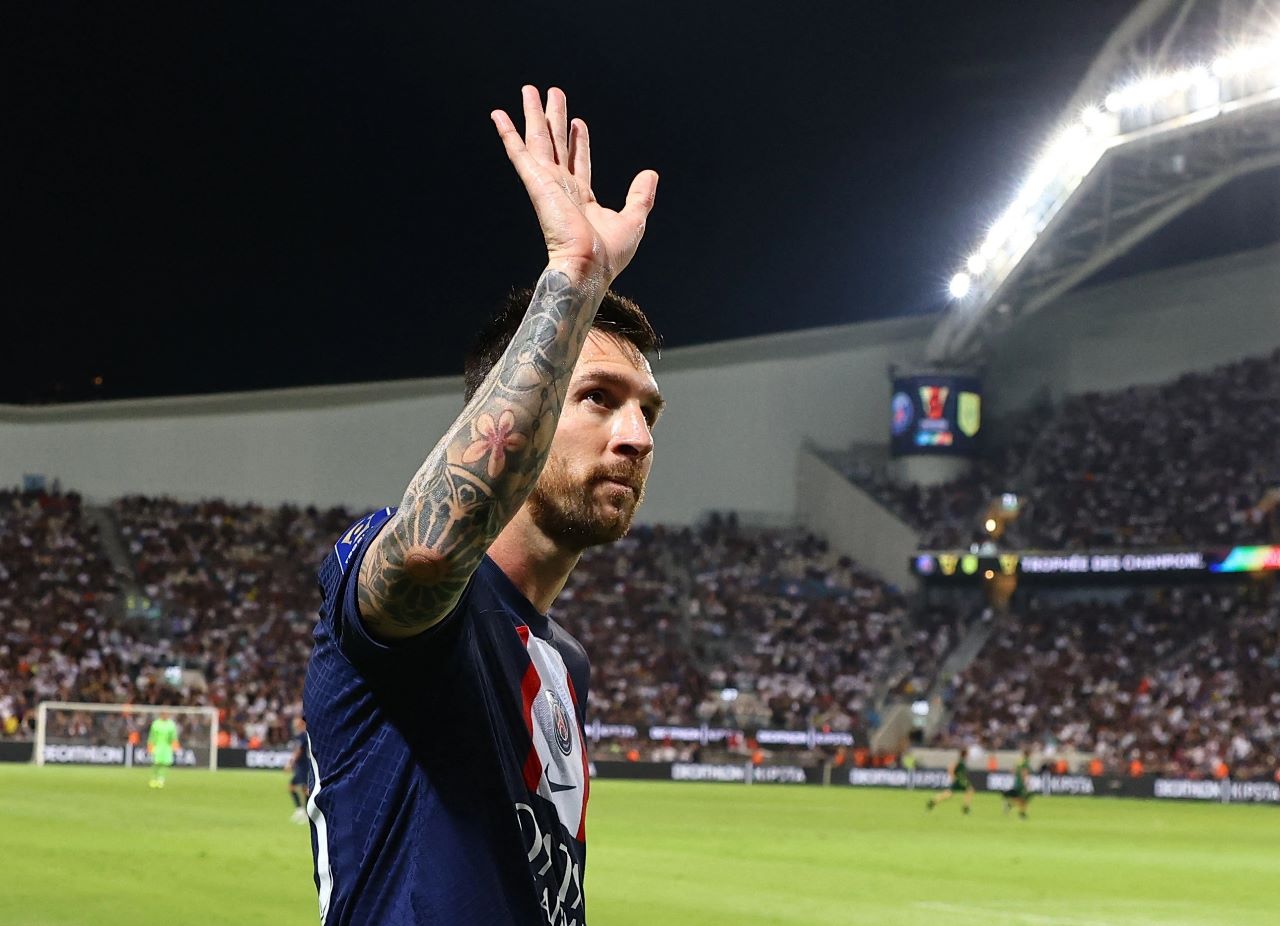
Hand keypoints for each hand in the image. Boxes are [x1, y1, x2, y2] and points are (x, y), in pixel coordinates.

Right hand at [492, 86, 657, 283]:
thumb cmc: (608, 254)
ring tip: (529, 89)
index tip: (577, 122)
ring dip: (533, 115)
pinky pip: (519, 153)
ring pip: (538, 141)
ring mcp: (547, 184)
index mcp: (582, 199)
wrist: (589, 266)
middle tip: (551, 93)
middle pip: (556, 145)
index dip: (577, 141)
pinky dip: (508, 133)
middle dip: (553, 119)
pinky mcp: (536, 183)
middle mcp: (562, 189)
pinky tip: (498, 115)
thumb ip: (640, 195)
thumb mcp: (633, 220)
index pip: (578, 162)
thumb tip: (650, 173)